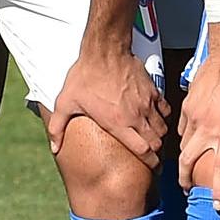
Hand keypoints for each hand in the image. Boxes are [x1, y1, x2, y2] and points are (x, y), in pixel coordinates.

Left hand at [48, 36, 168, 169]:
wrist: (104, 50)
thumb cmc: (85, 76)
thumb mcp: (65, 102)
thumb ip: (58, 127)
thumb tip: (54, 148)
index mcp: (118, 124)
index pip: (144, 151)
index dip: (151, 163)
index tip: (153, 169)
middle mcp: (136, 116)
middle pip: (157, 142)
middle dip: (156, 153)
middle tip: (153, 158)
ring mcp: (146, 103)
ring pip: (163, 128)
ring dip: (159, 136)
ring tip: (153, 140)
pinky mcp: (152, 90)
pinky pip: (165, 109)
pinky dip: (163, 117)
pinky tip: (156, 118)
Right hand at [177, 22, 219, 211]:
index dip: (219, 190)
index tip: (216, 206)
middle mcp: (208, 127)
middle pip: (188, 163)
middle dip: (186, 181)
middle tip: (189, 191)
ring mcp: (194, 116)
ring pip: (182, 147)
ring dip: (184, 161)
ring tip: (188, 170)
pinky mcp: (187, 105)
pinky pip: (182, 129)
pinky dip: (185, 139)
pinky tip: (191, 142)